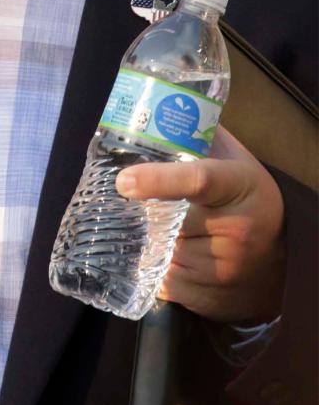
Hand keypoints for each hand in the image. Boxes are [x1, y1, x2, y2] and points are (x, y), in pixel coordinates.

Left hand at [114, 126, 285, 323]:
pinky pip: (159, 281)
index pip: (198, 181)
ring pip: (158, 251)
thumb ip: (203, 137)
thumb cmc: (247, 200)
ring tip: (169, 233)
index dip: (159, 181)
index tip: (124, 182)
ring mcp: (221, 268)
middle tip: (141, 205)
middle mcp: (234, 229)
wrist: (280, 263)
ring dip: (150, 242)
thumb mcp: (235, 163)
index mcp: (239, 186)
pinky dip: (154, 269)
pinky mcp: (204, 297)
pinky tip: (170, 258)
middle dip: (146, 215)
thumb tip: (160, 108)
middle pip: (165, 220)